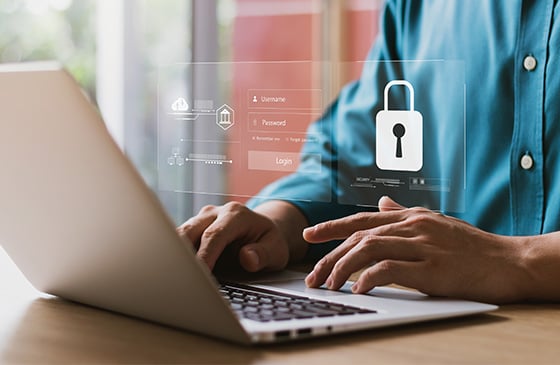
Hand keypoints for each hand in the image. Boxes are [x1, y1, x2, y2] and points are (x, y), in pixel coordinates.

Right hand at [177, 201, 306, 271]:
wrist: (262, 232)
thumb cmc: (269, 242)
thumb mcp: (276, 250)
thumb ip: (263, 254)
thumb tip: (248, 258)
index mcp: (236, 214)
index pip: (214, 235)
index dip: (205, 255)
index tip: (200, 275)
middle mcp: (215, 213)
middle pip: (189, 232)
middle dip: (182, 255)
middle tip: (180, 279)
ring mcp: (201, 220)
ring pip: (179, 236)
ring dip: (176, 256)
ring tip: (175, 278)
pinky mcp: (193, 229)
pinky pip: (179, 243)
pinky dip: (177, 257)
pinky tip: (176, 273)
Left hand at [304, 196, 528, 302]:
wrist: (506, 260)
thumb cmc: (469, 246)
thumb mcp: (434, 222)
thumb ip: (403, 213)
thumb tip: (380, 202)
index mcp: (409, 217)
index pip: (362, 219)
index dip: (332, 226)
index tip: (309, 235)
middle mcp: (411, 226)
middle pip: (359, 237)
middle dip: (330, 255)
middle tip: (313, 276)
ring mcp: (421, 245)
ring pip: (369, 249)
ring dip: (344, 267)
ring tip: (330, 285)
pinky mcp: (431, 267)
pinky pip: (391, 269)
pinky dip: (370, 278)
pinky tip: (358, 288)